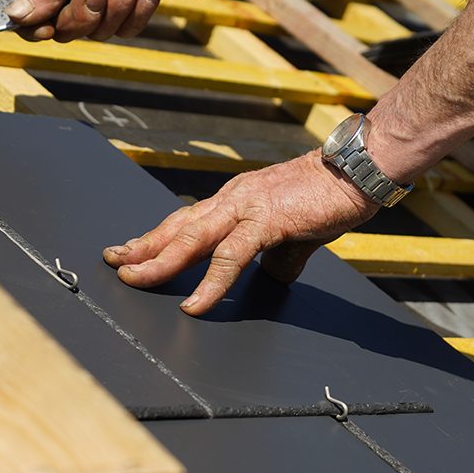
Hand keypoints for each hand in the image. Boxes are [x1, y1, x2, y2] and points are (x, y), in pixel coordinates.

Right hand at [2, 0, 186, 41]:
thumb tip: (15, 16)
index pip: (21, 11)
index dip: (32, 27)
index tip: (48, 29)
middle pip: (61, 30)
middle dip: (84, 13)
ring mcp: (95, 2)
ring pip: (96, 33)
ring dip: (118, 5)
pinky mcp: (124, 11)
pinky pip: (125, 30)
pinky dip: (139, 8)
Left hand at [103, 150, 380, 315]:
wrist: (358, 169)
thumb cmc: (330, 195)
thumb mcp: (296, 231)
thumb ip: (279, 255)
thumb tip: (274, 276)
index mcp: (236, 199)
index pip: (186, 220)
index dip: (156, 237)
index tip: (130, 250)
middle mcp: (232, 199)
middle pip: (177, 227)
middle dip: (143, 247)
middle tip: (115, 263)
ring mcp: (246, 208)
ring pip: (192, 238)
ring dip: (160, 261)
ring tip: (137, 279)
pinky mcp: (266, 221)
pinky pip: (230, 256)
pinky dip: (210, 282)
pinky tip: (195, 302)